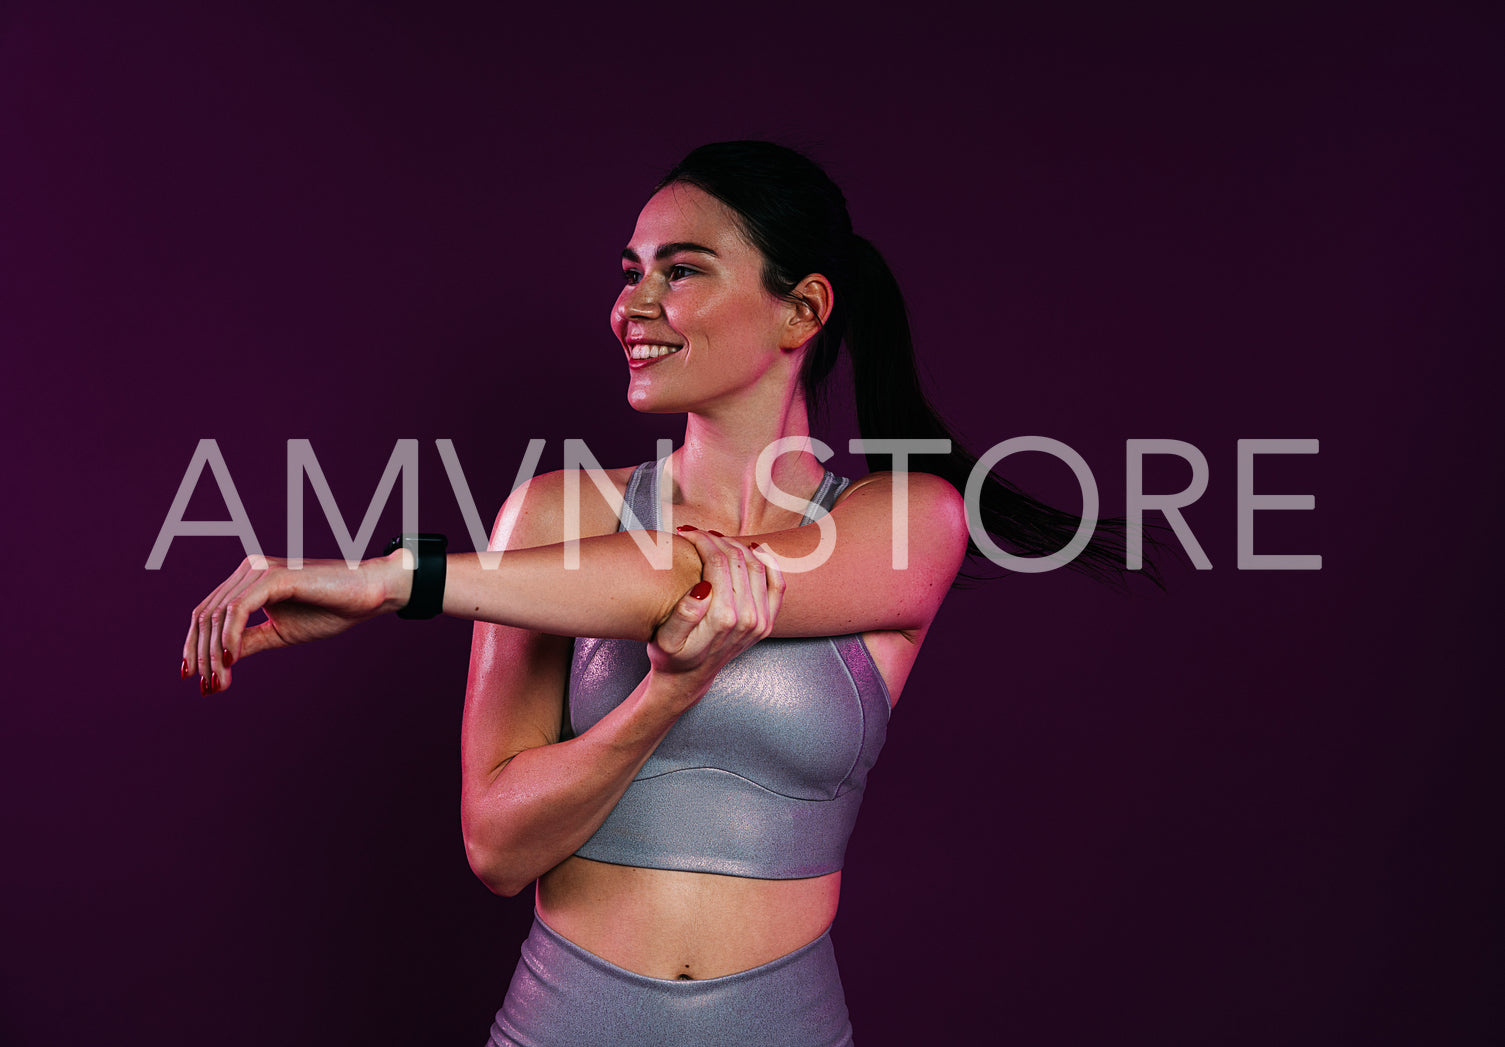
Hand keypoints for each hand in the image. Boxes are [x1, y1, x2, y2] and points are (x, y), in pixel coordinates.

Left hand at [182, 553, 402, 693]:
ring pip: (217, 614)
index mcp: (248, 579)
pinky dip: (229, 638)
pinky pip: (238, 609)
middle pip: (205, 614)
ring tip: (218, 682)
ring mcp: (260, 569)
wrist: (368, 595)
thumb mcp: (279, 633)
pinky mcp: (274, 576)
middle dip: (201, 655)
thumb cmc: (329, 611)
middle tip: (207, 688)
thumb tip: (216, 662)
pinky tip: (230, 661)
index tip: (196, 680)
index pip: (207, 613)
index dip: (195, 646)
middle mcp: (249, 569)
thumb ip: (247, 642)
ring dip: (213, 653)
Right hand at [646, 531, 785, 705]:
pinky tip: (753, 550)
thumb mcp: (665, 640)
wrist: (689, 679)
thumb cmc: (671, 657)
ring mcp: (762, 620)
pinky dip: (769, 562)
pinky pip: (777, 584)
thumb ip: (683, 615)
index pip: (717, 562)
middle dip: (715, 539)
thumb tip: (703, 587)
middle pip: (737, 559)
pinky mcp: (767, 621)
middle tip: (696, 532)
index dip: (701, 540)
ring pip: (757, 565)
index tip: (685, 533)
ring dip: (736, 545)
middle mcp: (749, 619)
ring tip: (714, 539)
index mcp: (724, 618)